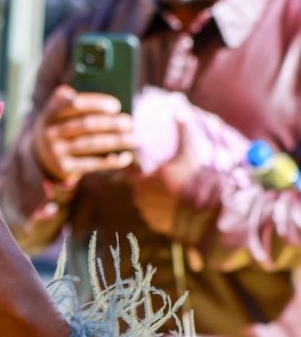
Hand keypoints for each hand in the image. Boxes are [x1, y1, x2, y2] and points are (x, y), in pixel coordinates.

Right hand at [32, 84, 133, 183]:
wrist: (40, 158)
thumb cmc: (59, 128)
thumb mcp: (56, 112)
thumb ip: (69, 100)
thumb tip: (101, 97)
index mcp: (51, 114)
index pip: (76, 104)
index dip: (97, 104)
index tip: (116, 107)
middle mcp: (51, 133)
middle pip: (87, 125)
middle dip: (111, 123)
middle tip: (129, 123)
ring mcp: (57, 152)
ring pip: (92, 144)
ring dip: (117, 141)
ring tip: (134, 138)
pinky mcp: (65, 168)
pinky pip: (93, 164)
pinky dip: (112, 161)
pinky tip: (126, 157)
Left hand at [129, 121, 211, 242]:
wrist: (204, 214)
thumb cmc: (194, 181)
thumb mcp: (189, 154)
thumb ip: (182, 133)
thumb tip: (179, 111)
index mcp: (142, 181)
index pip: (131, 173)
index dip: (137, 169)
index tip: (145, 166)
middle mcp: (140, 199)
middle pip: (139, 188)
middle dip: (147, 183)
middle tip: (163, 179)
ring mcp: (147, 214)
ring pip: (146, 202)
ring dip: (154, 198)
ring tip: (170, 193)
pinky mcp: (156, 225)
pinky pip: (155, 216)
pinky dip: (161, 211)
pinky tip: (173, 207)